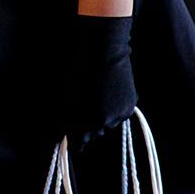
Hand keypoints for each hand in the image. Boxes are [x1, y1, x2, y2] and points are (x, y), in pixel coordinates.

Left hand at [59, 13, 137, 153]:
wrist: (103, 50)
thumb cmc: (80, 70)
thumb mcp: (67, 96)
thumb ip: (67, 119)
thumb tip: (65, 133)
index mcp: (87, 121)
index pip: (79, 143)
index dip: (75, 140)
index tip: (72, 139)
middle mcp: (105, 122)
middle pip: (95, 133)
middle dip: (88, 126)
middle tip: (83, 111)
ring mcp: (119, 114)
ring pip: (108, 124)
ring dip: (102, 117)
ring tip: (97, 99)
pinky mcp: (129, 106)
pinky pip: (119, 115)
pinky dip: (114, 109)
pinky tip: (108, 96)